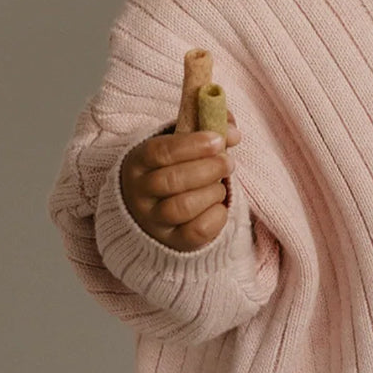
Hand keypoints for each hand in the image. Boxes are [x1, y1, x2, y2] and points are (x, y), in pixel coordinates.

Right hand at [120, 111, 242, 252]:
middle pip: (173, 180)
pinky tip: (219, 206)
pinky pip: (197, 231)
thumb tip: (233, 132)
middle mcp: (139, 193)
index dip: (192, 145)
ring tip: (220, 186)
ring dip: (211, 192)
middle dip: (208, 169)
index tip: (218, 140)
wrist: (156, 210)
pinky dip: (216, 216)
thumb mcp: (183, 146)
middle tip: (228, 163)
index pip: (160, 152)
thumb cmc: (174, 169)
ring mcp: (153, 220)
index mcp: (138, 163)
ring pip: (183, 207)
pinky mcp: (172, 241)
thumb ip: (208, 132)